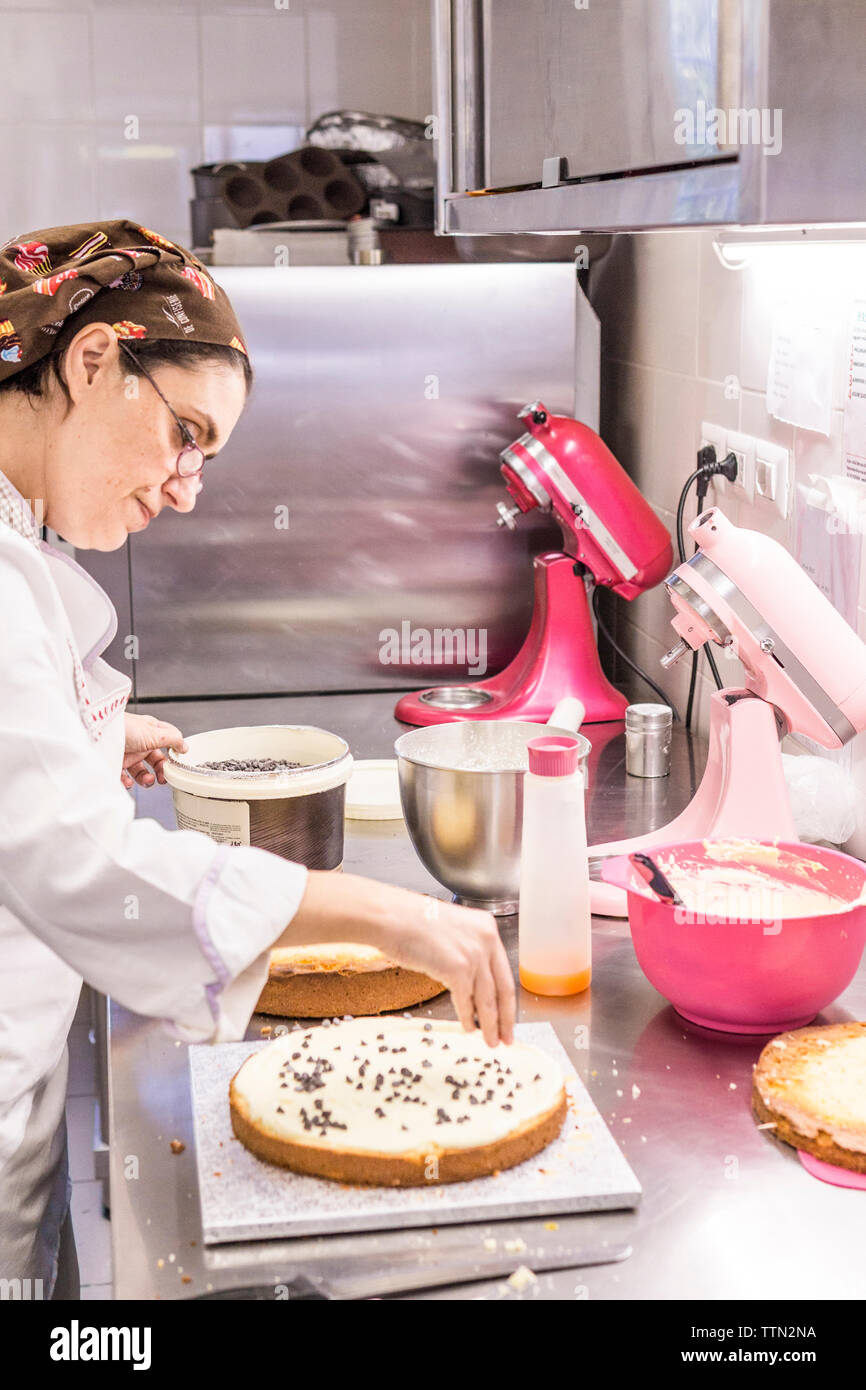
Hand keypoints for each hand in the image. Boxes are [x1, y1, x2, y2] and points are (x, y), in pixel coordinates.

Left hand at [122, 712, 187, 789]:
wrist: (98, 735)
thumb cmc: (125, 728)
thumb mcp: (155, 732)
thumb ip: (173, 740)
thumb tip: (184, 745)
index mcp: (150, 731)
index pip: (166, 740)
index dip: (173, 751)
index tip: (177, 762)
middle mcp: (139, 742)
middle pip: (155, 760)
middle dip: (161, 770)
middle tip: (164, 778)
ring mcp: (127, 753)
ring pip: (141, 771)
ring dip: (147, 778)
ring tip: (148, 780)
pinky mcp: (115, 764)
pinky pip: (125, 778)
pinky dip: (129, 782)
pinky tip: (129, 782)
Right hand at [281, 872, 515, 1046]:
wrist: (392, 917)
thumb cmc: (411, 922)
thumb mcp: (450, 931)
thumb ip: (466, 951)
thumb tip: (471, 984)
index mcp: (487, 928)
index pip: (504, 970)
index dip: (507, 997)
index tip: (509, 1014)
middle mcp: (486, 940)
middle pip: (503, 988)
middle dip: (506, 1018)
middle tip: (507, 1037)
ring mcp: (474, 955)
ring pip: (488, 999)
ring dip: (490, 1024)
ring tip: (490, 1041)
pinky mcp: (460, 969)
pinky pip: (467, 1001)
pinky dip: (468, 1018)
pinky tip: (468, 1028)